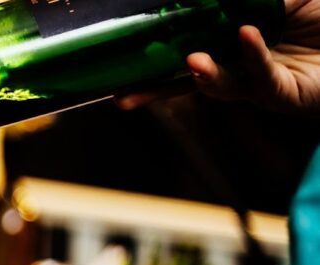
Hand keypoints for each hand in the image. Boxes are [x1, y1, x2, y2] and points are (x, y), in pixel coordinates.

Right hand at [116, 0, 319, 112]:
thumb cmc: (316, 10)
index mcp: (227, 37)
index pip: (183, 43)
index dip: (153, 49)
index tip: (125, 48)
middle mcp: (236, 63)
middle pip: (185, 78)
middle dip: (153, 88)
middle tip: (123, 92)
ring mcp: (257, 81)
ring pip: (219, 85)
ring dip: (204, 75)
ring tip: (191, 62)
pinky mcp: (284, 95)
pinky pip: (262, 78)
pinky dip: (252, 56)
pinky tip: (246, 34)